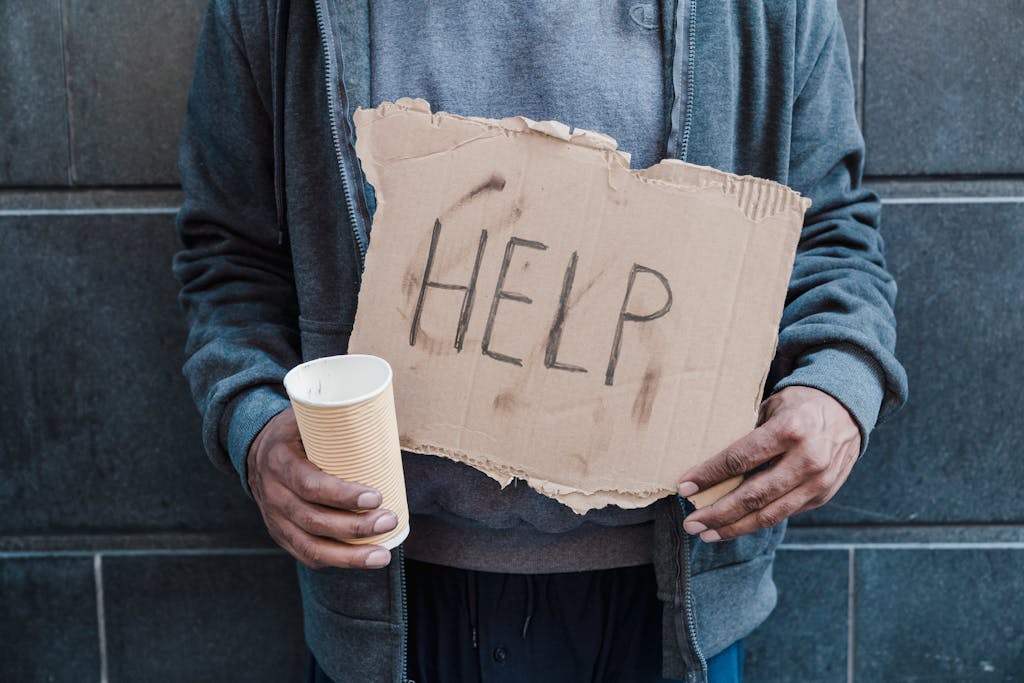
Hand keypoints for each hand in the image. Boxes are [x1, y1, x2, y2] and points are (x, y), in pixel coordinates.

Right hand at [246, 407, 397, 568]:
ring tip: (383, 555)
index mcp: (279, 460)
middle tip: (390, 520)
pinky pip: (306, 555)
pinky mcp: (280, 534)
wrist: (256, 450)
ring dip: (350, 556)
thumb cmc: (295, 431)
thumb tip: (383, 415)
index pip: (310, 485)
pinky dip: (335, 561)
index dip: (343, 495)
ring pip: (311, 547)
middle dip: (356, 527)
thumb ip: (336, 416)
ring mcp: (274, 519)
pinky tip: (361, 561)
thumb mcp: (306, 416)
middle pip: (314, 520)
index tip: (377, 496)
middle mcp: (273, 494)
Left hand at [677, 386, 860, 541]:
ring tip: (708, 533)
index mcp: (790, 430)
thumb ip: (745, 433)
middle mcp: (808, 459)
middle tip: (691, 523)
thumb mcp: (771, 406)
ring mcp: (819, 482)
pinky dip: (757, 522)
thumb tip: (707, 462)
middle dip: (717, 513)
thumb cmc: (800, 404)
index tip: (684, 486)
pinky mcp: (823, 496)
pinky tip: (736, 525)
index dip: (709, 475)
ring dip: (735, 527)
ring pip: (770, 515)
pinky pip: (785, 514)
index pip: (740, 459)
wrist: (848, 409)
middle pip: (753, 495)